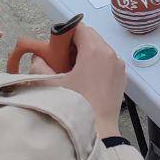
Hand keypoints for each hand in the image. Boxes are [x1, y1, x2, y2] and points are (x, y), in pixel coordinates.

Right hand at [29, 24, 125, 138]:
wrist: (98, 132)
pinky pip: (108, 62)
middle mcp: (111, 54)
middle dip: (75, 45)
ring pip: (100, 49)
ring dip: (86, 54)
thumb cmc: (75, 107)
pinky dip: (96, 65)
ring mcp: (118, 66)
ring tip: (72, 72)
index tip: (56, 47)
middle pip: (91, 37)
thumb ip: (39, 66)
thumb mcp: (50, 84)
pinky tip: (84, 81)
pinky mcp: (121, 78)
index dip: (65, 34)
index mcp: (95, 50)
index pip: (79, 28)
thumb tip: (38, 58)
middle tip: (61, 60)